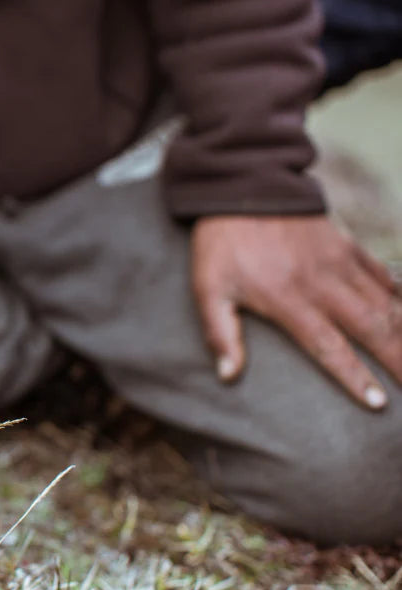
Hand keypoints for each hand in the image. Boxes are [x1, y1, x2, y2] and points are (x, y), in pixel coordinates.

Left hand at [192, 214, 401, 408]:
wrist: (242, 184)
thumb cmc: (221, 243)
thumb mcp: (207, 287)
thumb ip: (220, 332)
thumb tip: (227, 375)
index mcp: (288, 299)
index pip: (329, 346)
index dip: (354, 377)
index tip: (377, 404)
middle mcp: (322, 283)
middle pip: (372, 328)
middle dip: (399, 360)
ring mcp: (340, 262)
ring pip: (386, 304)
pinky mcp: (348, 246)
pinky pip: (383, 275)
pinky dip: (401, 297)